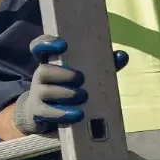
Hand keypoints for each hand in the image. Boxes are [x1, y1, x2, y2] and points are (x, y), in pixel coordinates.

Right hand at [11, 35, 128, 135]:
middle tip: (81, 78)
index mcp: (51, 63)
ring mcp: (37, 94)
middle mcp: (41, 76)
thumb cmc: (74, 89)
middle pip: (43, 70)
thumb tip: (123, 56)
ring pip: (45, 91)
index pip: (39, 47)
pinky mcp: (39, 112)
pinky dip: (63, 113)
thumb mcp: (89, 76)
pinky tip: (78, 114)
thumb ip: (104, 65)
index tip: (63, 45)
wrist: (53, 116)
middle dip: (63, 74)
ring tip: (83, 96)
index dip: (47, 43)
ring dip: (66, 93)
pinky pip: (47, 112)